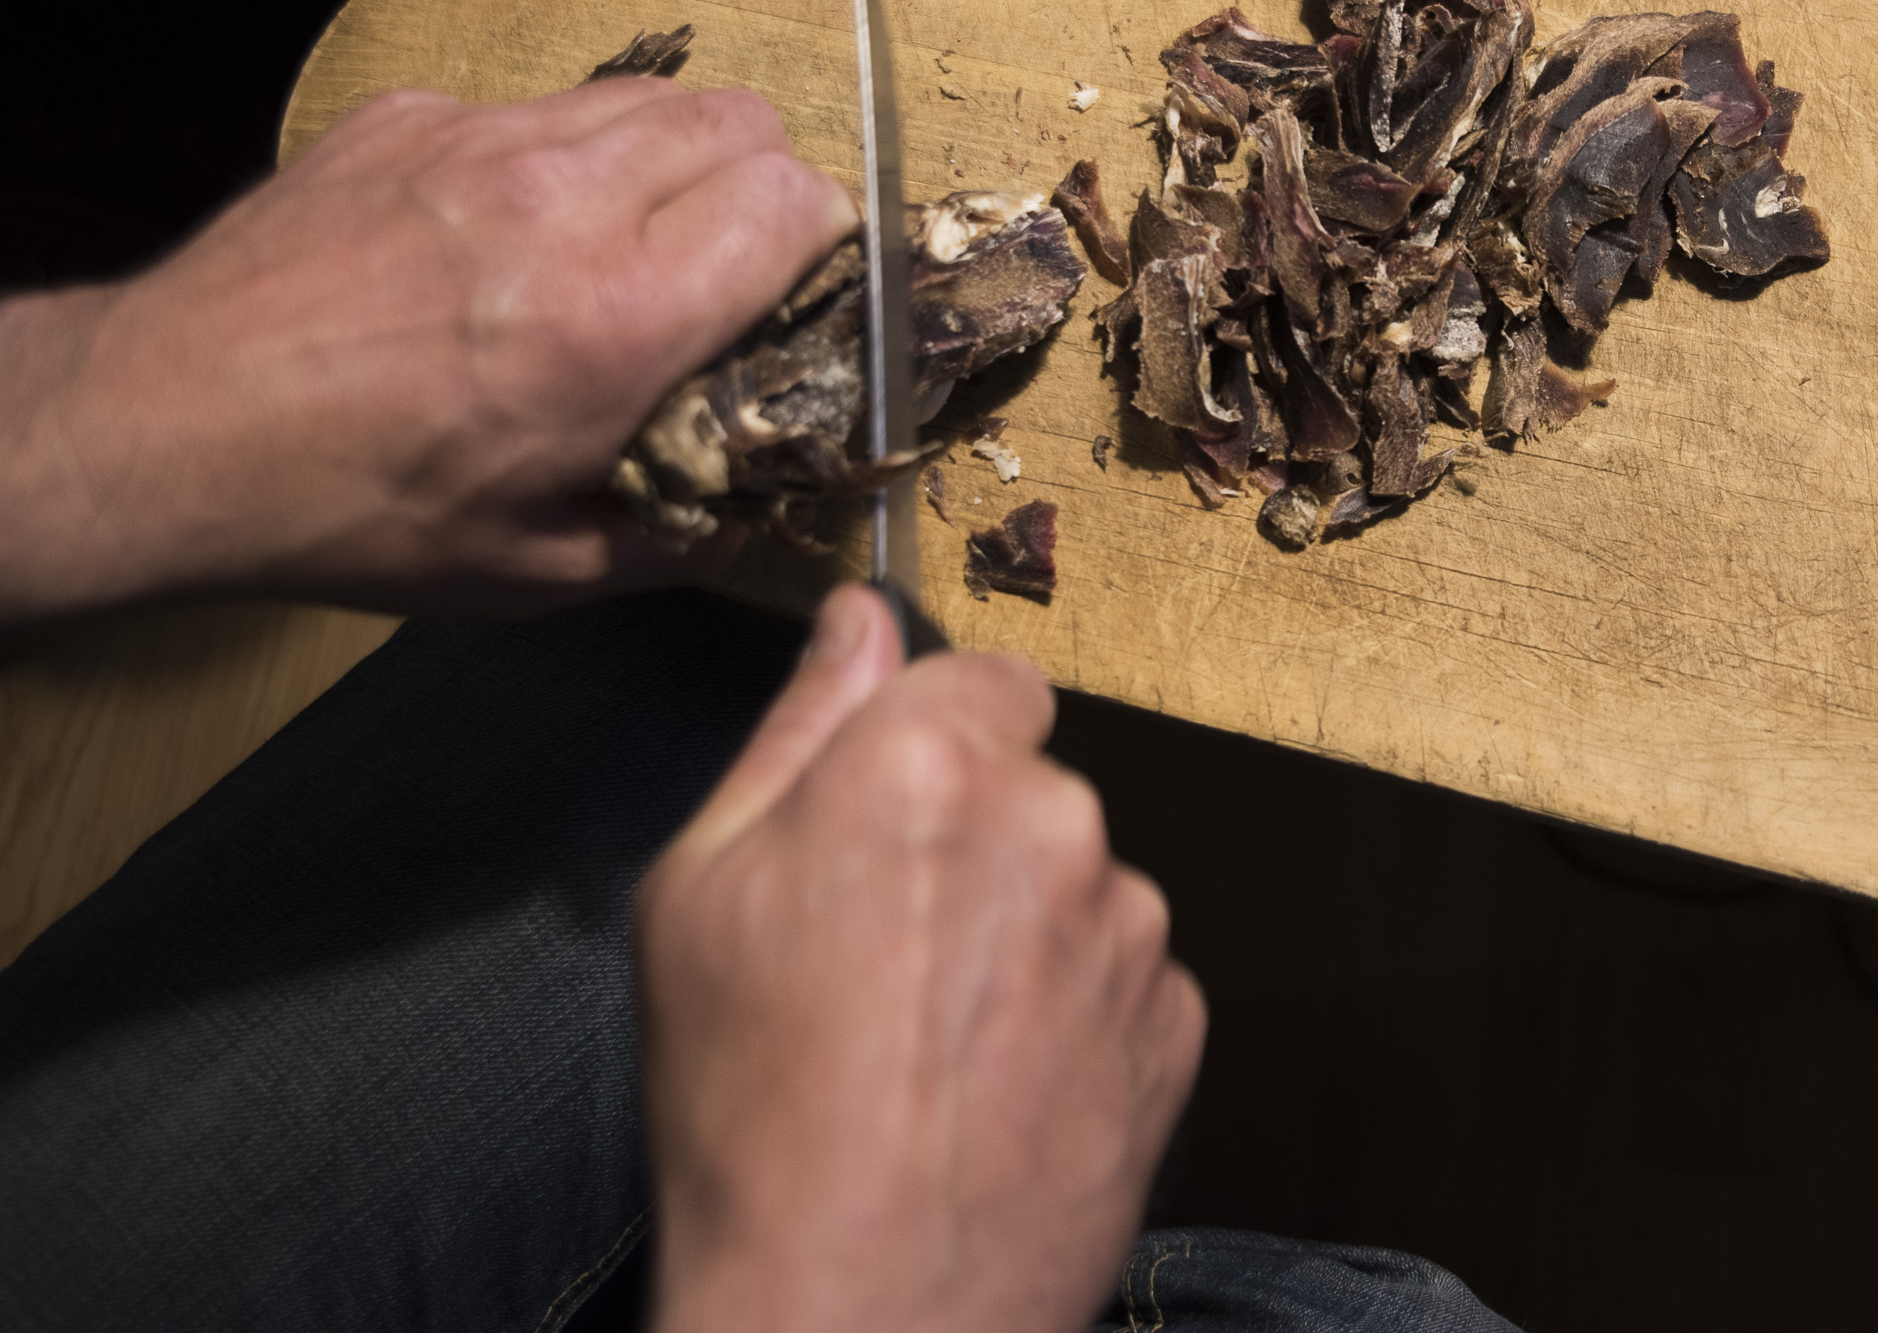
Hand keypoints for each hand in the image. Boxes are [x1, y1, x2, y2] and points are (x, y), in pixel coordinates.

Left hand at [0, 78, 849, 619]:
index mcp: (618, 316)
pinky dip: (560, 154)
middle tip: (725, 260)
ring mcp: (482, 140)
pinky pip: (537, 103)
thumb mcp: (538, 566)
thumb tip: (758, 507)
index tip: (795, 291)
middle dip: (762, 184)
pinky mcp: (412, 116)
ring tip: (629, 235)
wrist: (168, 427)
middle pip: (743, 118)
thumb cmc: (354, 506)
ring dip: (673, 157)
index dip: (820, 243)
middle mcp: (565, 201)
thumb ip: (678, 529)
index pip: (795, 198)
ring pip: (648, 94)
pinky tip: (509, 229)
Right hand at [638, 589, 1205, 1332]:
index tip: (890, 821)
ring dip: (1029, 936)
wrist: (855, 1313)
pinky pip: (1123, 983)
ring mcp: (1130, 928)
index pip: (980, 679)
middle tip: (886, 961)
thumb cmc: (748, 1110)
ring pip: (1081, 887)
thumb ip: (798, 728)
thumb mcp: (700, 893)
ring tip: (937, 1050)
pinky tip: (1000, 1092)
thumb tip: (857, 617)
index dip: (931, 746)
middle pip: (1028, 788)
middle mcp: (1055, 819)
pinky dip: (1077, 1019)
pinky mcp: (1176, 1026)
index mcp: (926, 761)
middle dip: (973, 844)